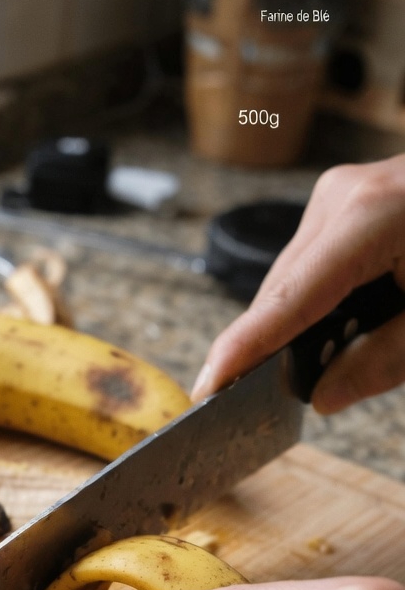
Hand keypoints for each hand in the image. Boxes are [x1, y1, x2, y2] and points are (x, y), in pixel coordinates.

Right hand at [191, 154, 404, 412]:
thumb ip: (382, 361)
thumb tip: (322, 396)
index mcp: (366, 220)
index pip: (285, 300)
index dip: (242, 350)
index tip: (207, 388)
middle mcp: (341, 198)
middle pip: (282, 291)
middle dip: (281, 345)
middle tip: (296, 394)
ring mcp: (342, 193)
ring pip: (295, 278)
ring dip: (308, 323)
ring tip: (351, 349)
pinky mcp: (350, 199)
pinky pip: (315, 261)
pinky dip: (324, 299)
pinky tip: (354, 320)